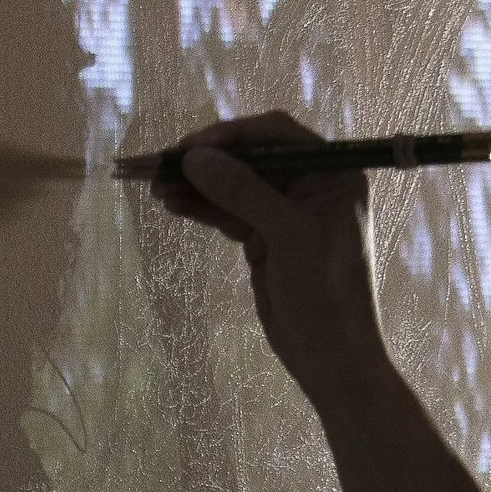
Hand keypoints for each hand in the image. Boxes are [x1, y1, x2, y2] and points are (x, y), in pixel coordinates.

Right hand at [153, 111, 381, 409]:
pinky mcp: (266, 239)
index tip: (193, 146)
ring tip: (157, 187)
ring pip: (236, 185)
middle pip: (251, 158)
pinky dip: (203, 208)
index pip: (277, 134)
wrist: (332, 358)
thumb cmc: (325, 293)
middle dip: (208, 161)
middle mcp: (311, 185)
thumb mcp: (288, 236)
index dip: (233, 135)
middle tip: (162, 165)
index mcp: (333, 173)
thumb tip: (195, 157)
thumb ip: (243, 192)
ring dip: (199, 184)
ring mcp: (287, 212)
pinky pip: (230, 212)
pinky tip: (173, 204)